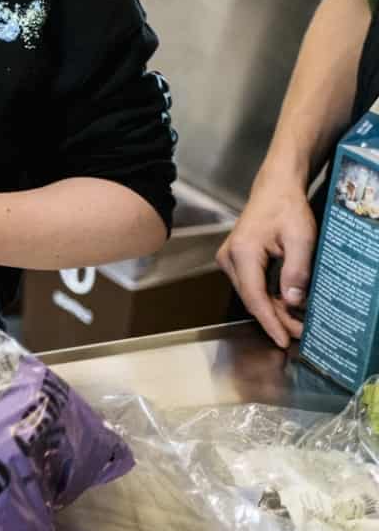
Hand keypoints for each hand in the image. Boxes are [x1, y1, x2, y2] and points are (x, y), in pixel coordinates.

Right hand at [215, 180, 313, 347]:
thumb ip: (296, 270)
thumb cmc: (286, 208)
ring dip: (272, 310)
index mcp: (242, 253)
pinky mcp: (236, 261)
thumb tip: (293, 301)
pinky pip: (252, 286)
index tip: (283, 340)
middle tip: (299, 335)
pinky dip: (269, 298)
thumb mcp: (300, 238)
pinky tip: (286, 306)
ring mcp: (230, 260)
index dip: (270, 322)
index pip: (255, 297)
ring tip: (297, 324)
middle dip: (275, 319)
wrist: (275, 190)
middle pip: (252, 299)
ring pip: (251, 295)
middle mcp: (229, 258)